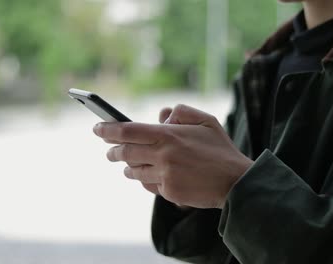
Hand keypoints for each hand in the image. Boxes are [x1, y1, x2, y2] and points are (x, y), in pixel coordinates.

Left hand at [93, 104, 253, 208]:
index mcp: (169, 135)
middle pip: (125, 152)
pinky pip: (149, 185)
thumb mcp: (206, 121)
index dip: (108, 129)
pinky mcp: (169, 192)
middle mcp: (163, 156)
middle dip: (113, 151)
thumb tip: (161, 116)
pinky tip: (149, 176)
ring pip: (134, 171)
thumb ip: (181, 112)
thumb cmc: (220, 149)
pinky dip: (146, 179)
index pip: (128, 131)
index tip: (97, 129)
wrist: (235, 182)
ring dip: (127, 167)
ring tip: (126, 164)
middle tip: (109, 150)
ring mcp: (165, 176)